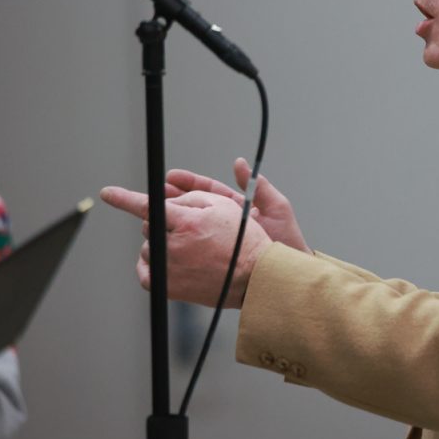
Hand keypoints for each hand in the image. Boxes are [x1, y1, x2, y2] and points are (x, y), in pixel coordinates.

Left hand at [99, 186, 272, 307]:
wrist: (254, 277)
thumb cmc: (242, 240)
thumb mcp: (223, 205)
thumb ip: (191, 198)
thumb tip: (167, 204)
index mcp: (187, 222)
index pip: (148, 206)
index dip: (124, 198)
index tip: (107, 193)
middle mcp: (174, 246)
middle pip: (150, 227)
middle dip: (163, 224)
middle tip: (188, 230)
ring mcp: (169, 269)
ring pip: (149, 248)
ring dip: (161, 245)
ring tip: (189, 250)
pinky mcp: (169, 287)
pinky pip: (146, 273)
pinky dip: (152, 265)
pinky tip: (167, 262)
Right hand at [165, 158, 310, 254]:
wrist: (286, 274)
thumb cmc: (286, 241)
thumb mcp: (276, 208)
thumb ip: (259, 186)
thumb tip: (239, 163)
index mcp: (235, 209)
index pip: (207, 192)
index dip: (188, 184)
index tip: (170, 177)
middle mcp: (223, 224)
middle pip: (192, 208)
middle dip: (172, 199)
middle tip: (155, 194)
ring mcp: (216, 242)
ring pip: (188, 228)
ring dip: (170, 220)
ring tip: (152, 213)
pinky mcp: (211, 260)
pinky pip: (190, 250)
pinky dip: (176, 245)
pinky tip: (162, 242)